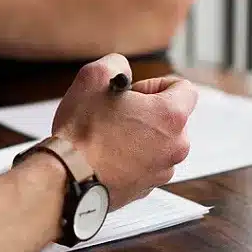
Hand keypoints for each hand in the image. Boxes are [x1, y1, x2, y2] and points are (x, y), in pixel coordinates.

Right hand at [52, 54, 197, 209]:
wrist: (67, 178)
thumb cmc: (82, 132)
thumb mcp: (93, 77)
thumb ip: (117, 64)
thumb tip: (123, 71)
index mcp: (170, 116)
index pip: (184, 88)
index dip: (156, 84)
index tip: (134, 93)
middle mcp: (175, 146)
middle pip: (171, 118)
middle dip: (147, 112)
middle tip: (116, 114)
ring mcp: (162, 170)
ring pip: (158, 143)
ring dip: (139, 136)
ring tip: (108, 137)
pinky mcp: (147, 188)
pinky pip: (146, 164)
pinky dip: (131, 158)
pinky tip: (106, 155)